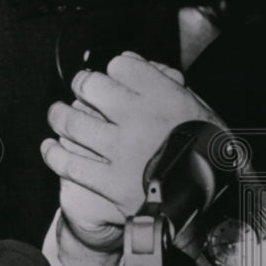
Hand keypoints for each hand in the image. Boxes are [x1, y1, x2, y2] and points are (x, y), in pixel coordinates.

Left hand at [41, 53, 224, 251]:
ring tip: (58, 114)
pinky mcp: (110, 182)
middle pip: (91, 86)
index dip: (114, 69)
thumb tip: (133, 61)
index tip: (113, 76)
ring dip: (60, 115)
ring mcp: (121, 150)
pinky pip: (70, 163)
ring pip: (74, 122)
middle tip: (82, 89)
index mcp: (165, 97)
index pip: (122, 65)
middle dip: (83, 85)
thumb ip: (167, 84)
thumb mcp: (200, 110)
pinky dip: (54, 154)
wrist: (214, 204)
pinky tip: (51, 148)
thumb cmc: (209, 153)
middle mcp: (139, 119)